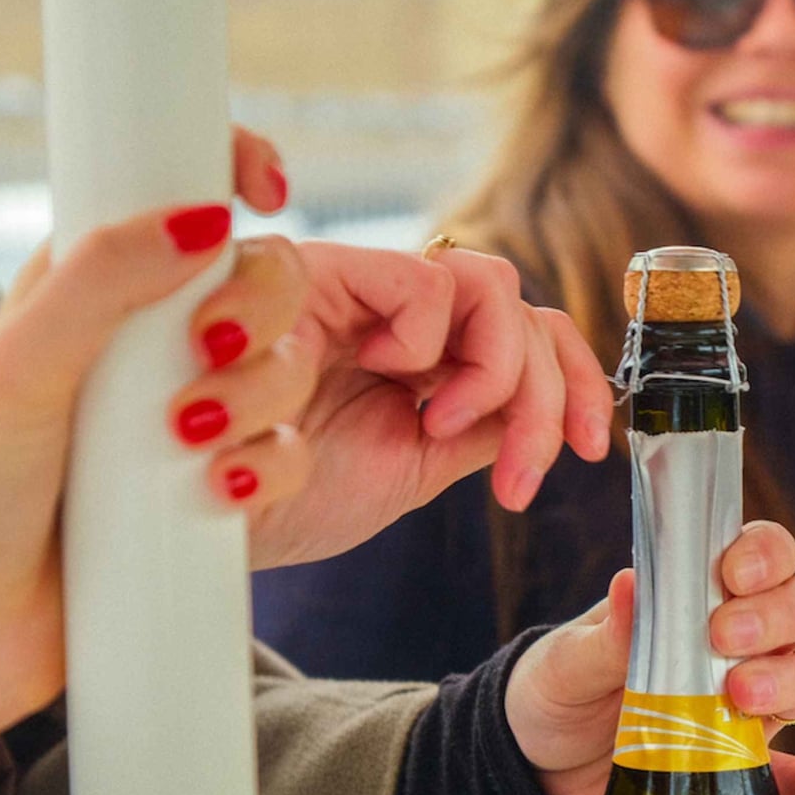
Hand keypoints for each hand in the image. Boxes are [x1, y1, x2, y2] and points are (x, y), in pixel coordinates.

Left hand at [0, 130, 311, 793]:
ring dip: (258, 399)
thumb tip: (206, 217)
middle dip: (256, 310)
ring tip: (188, 441)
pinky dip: (272, 468)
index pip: (180, 198)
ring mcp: (191, 414)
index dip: (233, 170)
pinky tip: (221, 493)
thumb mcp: (22, 367)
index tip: (266, 187)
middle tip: (209, 346)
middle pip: (264, 283)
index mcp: (94, 287)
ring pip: (290, 373)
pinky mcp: (219, 485)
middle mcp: (151, 343)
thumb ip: (103, 278)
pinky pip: (289, 456)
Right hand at [247, 242, 615, 568]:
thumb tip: (557, 411)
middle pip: (518, 308)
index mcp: (421, 362)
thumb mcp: (413, 470)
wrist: (202, 524)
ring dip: (495, 368)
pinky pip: (421, 274)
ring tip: (439, 425)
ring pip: (488, 282)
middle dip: (545, 394)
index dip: (574, 385)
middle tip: (515, 472)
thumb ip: (481, 428)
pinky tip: (394, 380)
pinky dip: (429, 332)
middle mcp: (393, 317)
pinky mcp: (310, 269)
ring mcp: (355, 289)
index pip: (525, 336)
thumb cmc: (285, 501)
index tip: (591, 449)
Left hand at [503, 521, 794, 794]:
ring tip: (742, 697)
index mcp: (700, 597)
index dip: (765, 554)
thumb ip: (605, 632)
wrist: (537, 770)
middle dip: (782, 615)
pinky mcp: (745, 771)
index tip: (733, 575)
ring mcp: (751, 705)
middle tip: (727, 638)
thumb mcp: (567, 661)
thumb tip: (631, 583)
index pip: (764, 554)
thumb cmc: (558, 691)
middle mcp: (742, 642)